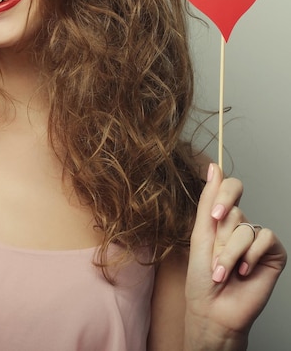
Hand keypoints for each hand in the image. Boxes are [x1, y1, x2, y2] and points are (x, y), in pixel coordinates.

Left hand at [185, 163, 286, 349]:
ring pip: (245, 228)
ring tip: (223, 271)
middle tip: (214, 254)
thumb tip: (214, 166)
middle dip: (219, 235)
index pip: (229, 187)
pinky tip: (245, 272)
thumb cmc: (202, 274)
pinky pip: (265, 238)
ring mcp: (258, 239)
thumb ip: (208, 200)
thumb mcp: (201, 232)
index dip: (225, 195)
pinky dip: (251, 256)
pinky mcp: (273, 254)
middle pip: (235, 208)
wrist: (214, 308)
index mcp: (222, 217)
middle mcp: (240, 225)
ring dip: (229, 253)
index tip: (214, 215)